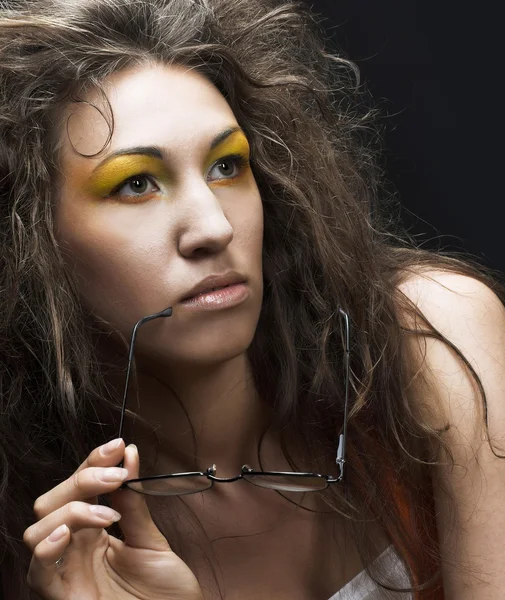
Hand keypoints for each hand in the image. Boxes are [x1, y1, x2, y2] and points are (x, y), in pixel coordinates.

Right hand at [23, 440, 202, 599]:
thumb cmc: (164, 591)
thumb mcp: (151, 540)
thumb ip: (134, 502)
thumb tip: (129, 455)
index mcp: (93, 531)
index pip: (80, 486)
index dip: (93, 462)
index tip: (117, 447)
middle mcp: (74, 548)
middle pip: (51, 501)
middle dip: (81, 479)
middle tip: (115, 476)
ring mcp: (66, 572)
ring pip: (37, 529)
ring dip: (70, 510)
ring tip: (106, 514)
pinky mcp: (64, 598)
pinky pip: (38, 572)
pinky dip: (47, 547)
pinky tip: (70, 533)